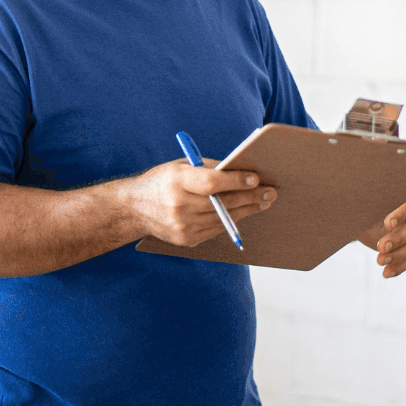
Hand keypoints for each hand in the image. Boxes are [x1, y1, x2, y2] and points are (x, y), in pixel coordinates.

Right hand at [126, 159, 275, 247]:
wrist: (134, 208)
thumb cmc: (162, 181)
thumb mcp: (180, 165)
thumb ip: (209, 168)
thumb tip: (241, 170)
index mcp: (176, 181)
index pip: (211, 183)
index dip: (235, 181)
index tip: (256, 178)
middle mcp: (179, 205)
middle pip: (222, 203)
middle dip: (250, 197)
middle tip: (270, 192)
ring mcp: (182, 226)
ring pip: (224, 218)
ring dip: (247, 209)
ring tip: (263, 201)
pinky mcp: (186, 240)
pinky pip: (216, 229)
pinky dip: (231, 220)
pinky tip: (244, 211)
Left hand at [357, 199, 405, 276]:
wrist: (362, 223)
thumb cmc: (363, 210)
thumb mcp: (362, 207)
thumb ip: (362, 204)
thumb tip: (348, 199)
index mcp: (400, 204)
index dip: (399, 215)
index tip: (387, 224)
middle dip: (396, 240)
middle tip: (380, 248)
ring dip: (397, 256)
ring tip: (380, 261)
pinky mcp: (405, 251)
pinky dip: (398, 268)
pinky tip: (386, 273)